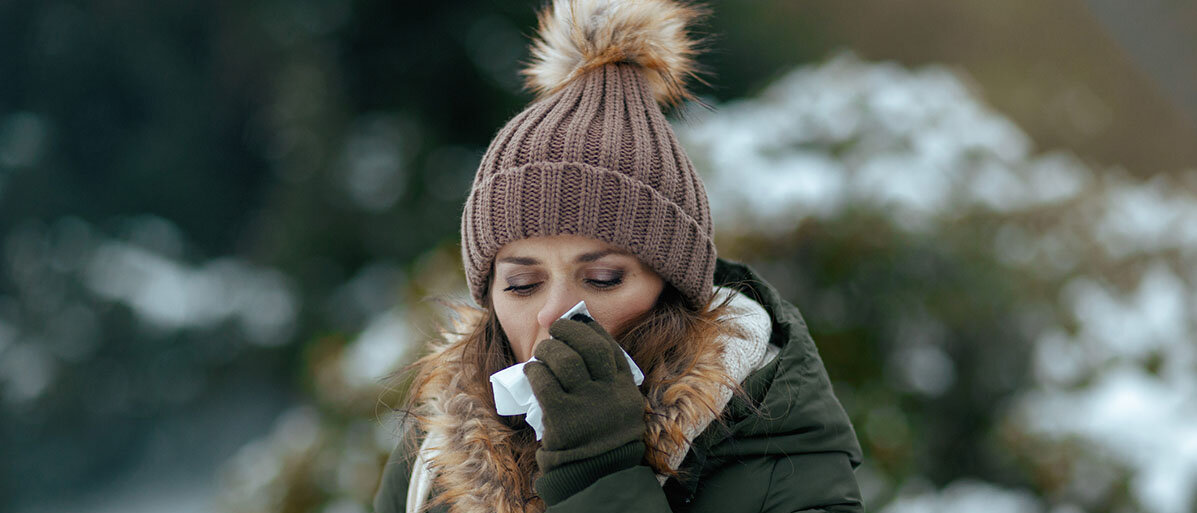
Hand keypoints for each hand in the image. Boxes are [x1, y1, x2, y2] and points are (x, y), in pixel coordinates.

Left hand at [524, 315, 645, 499]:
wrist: (594, 473)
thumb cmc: (600, 434)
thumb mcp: (618, 405)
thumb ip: (605, 378)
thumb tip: (578, 339)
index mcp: (624, 388)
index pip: (609, 347)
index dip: (590, 328)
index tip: (577, 318)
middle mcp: (609, 393)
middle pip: (589, 347)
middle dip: (569, 330)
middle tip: (555, 328)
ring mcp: (586, 404)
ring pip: (565, 360)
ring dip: (548, 350)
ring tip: (542, 353)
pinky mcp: (562, 416)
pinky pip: (544, 381)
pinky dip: (535, 371)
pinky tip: (532, 372)